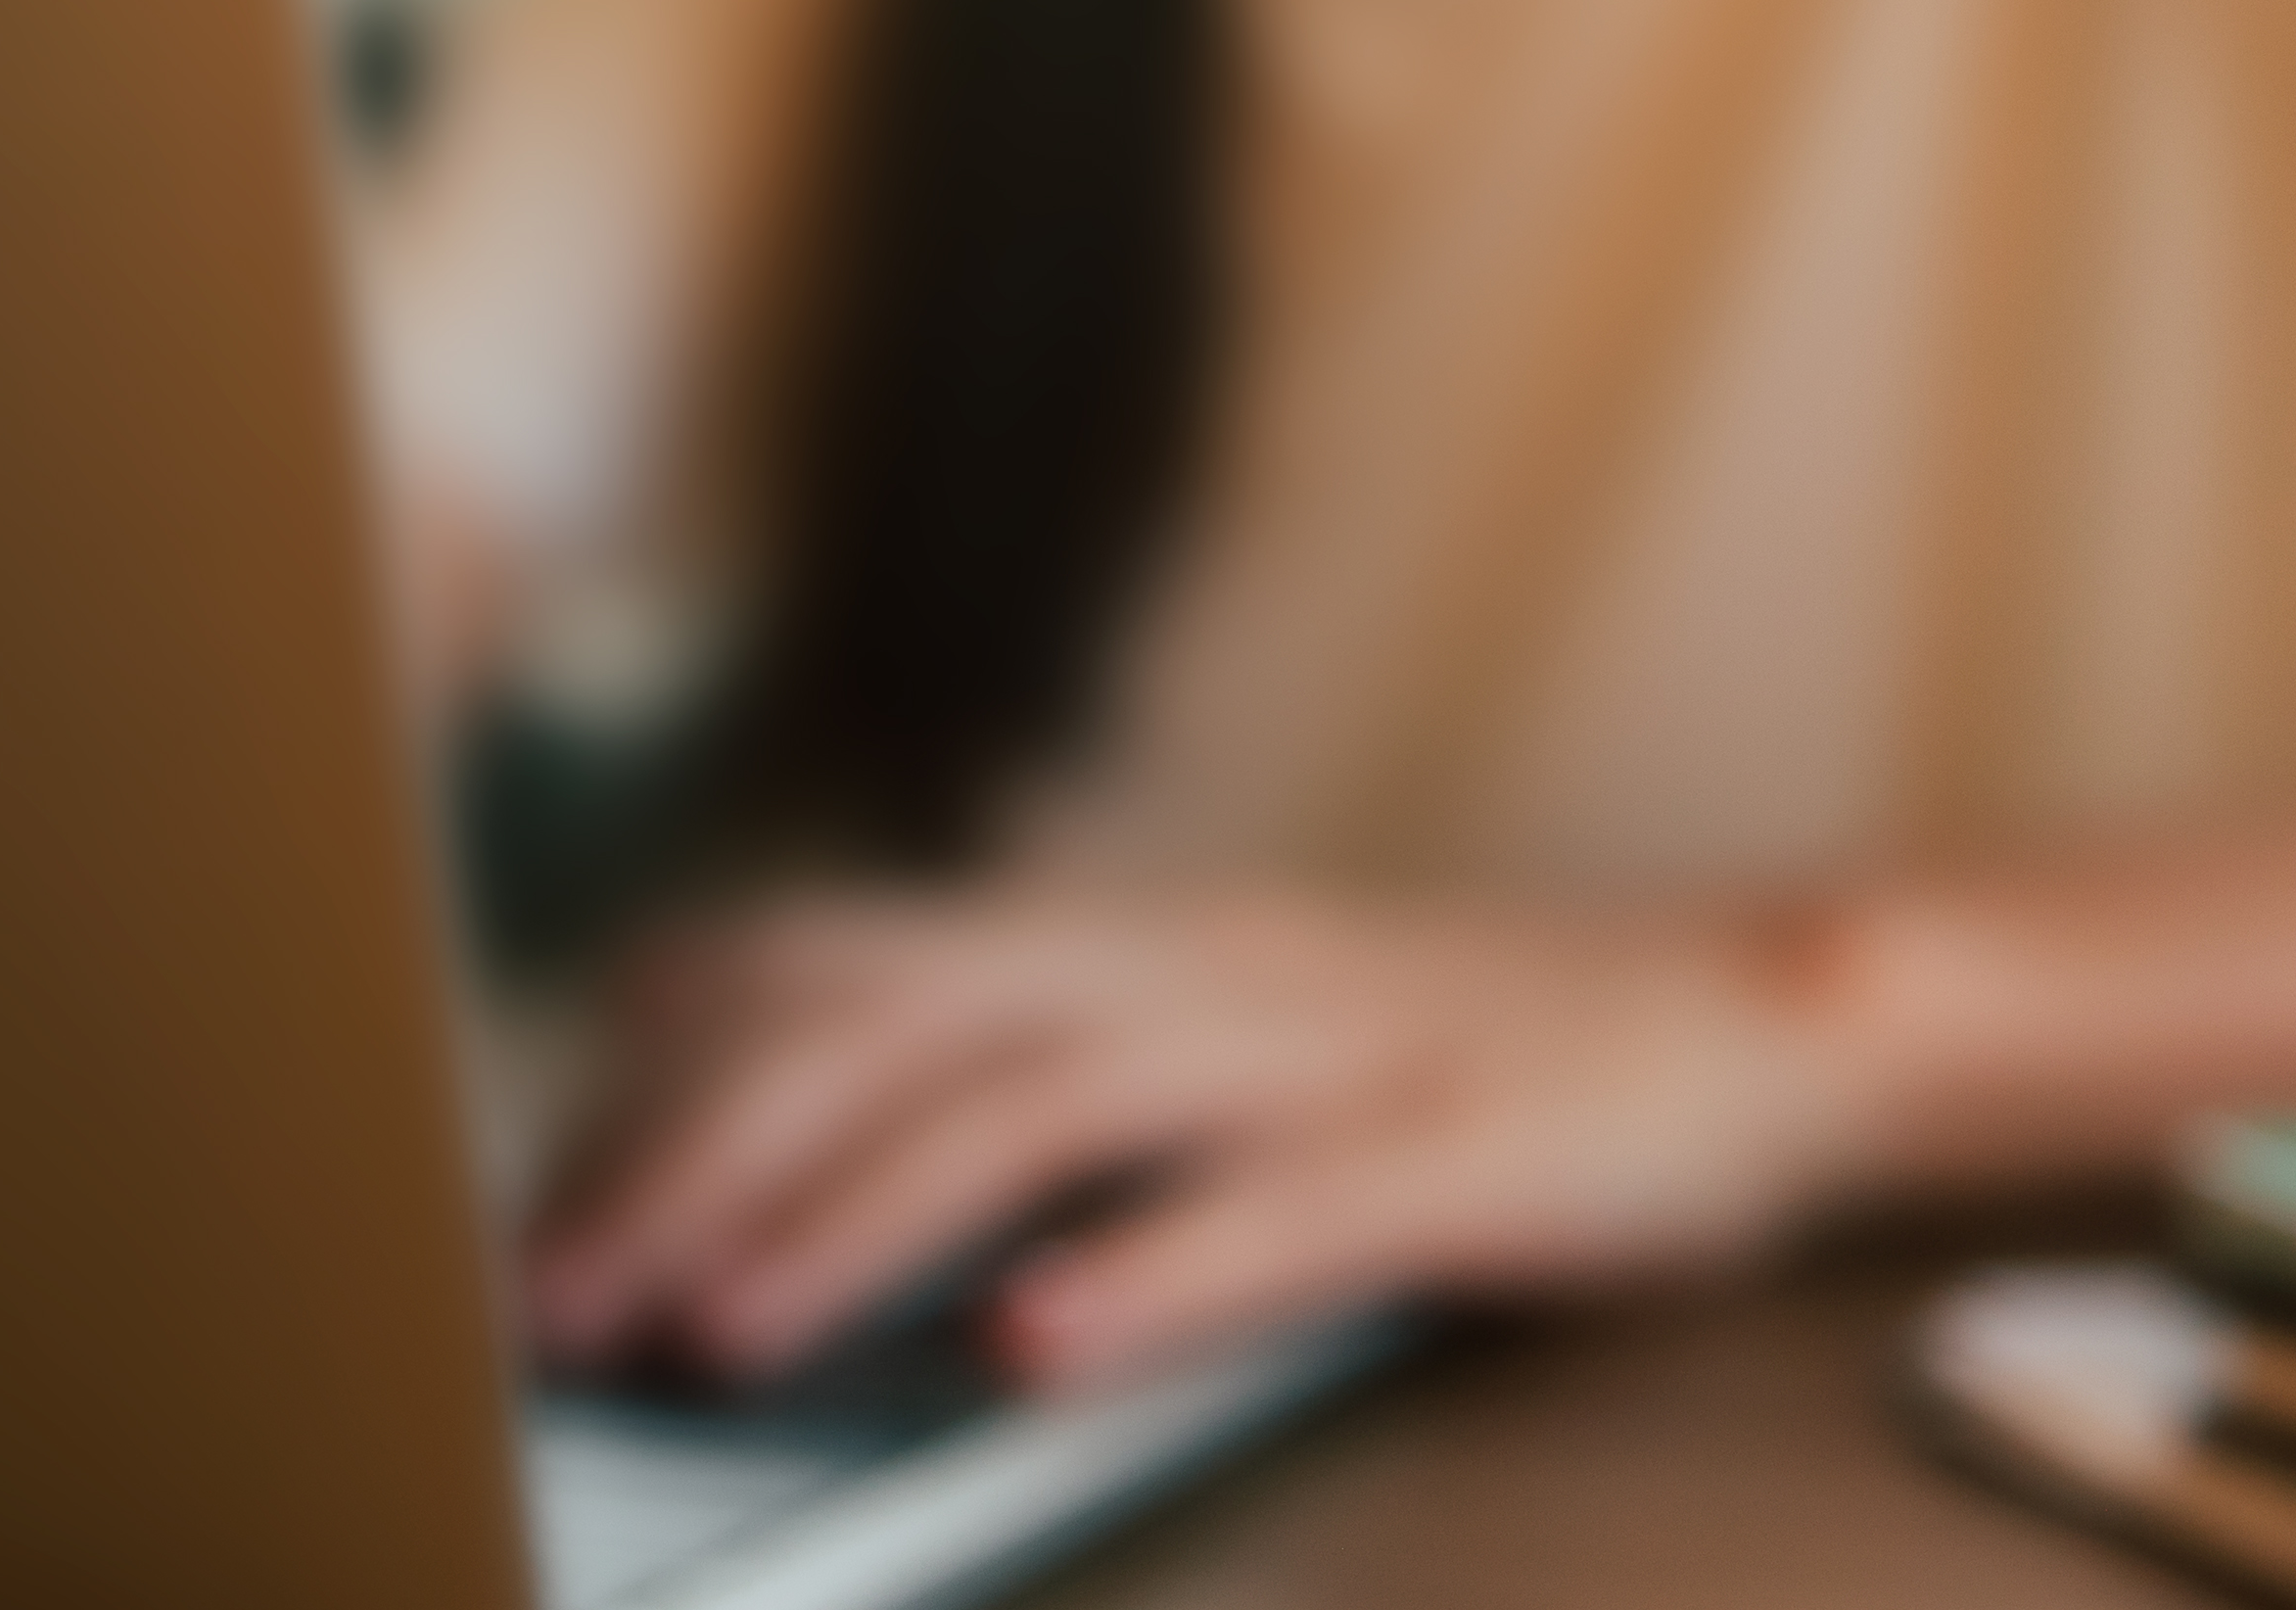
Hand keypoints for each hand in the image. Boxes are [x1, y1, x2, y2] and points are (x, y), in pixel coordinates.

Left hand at [515, 881, 1864, 1393]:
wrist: (1760, 1017)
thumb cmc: (1468, 1059)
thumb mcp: (1215, 1033)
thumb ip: (1027, 1069)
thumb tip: (787, 1153)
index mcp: (1123, 941)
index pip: (834, 965)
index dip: (662, 1085)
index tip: (535, 1210)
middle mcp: (1192, 967)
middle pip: (896, 1030)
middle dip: (699, 1169)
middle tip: (562, 1314)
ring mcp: (1325, 1052)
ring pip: (1047, 1110)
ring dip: (862, 1222)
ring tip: (724, 1338)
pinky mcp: (1458, 1153)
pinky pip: (1281, 1213)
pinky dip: (1145, 1277)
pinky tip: (1029, 1353)